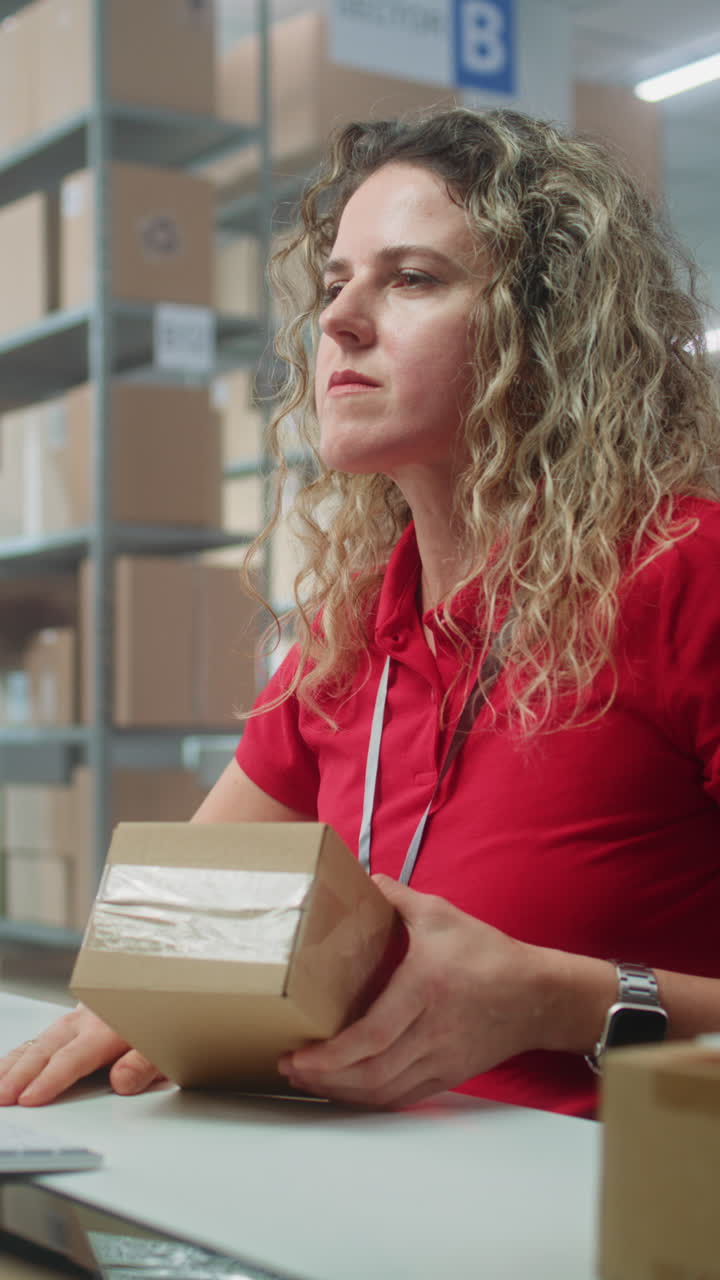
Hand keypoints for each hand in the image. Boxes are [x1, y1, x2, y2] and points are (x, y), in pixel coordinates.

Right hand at [0, 1005, 165, 1106]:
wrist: (163, 989)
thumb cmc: (163, 1022)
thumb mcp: (165, 1045)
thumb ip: (145, 1064)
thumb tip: (121, 1082)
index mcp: (107, 1029)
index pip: (73, 1057)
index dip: (51, 1080)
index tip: (30, 1099)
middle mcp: (85, 1022)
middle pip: (46, 1050)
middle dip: (20, 1076)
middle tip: (2, 1099)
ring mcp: (74, 1021)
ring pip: (37, 1043)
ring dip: (13, 1067)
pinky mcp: (69, 1025)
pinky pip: (38, 1040)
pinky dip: (17, 1056)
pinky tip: (3, 1072)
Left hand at [278, 875, 546, 1108]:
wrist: (538, 996)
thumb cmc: (488, 953)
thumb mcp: (441, 914)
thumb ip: (396, 896)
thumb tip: (360, 877)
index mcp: (425, 989)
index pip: (373, 1036)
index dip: (332, 1055)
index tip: (299, 1055)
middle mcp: (432, 1031)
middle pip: (372, 1072)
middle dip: (324, 1077)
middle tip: (289, 1068)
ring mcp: (442, 1059)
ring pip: (384, 1091)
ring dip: (342, 1092)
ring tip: (309, 1080)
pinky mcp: (449, 1074)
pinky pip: (403, 1096)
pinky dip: (370, 1099)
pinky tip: (347, 1090)